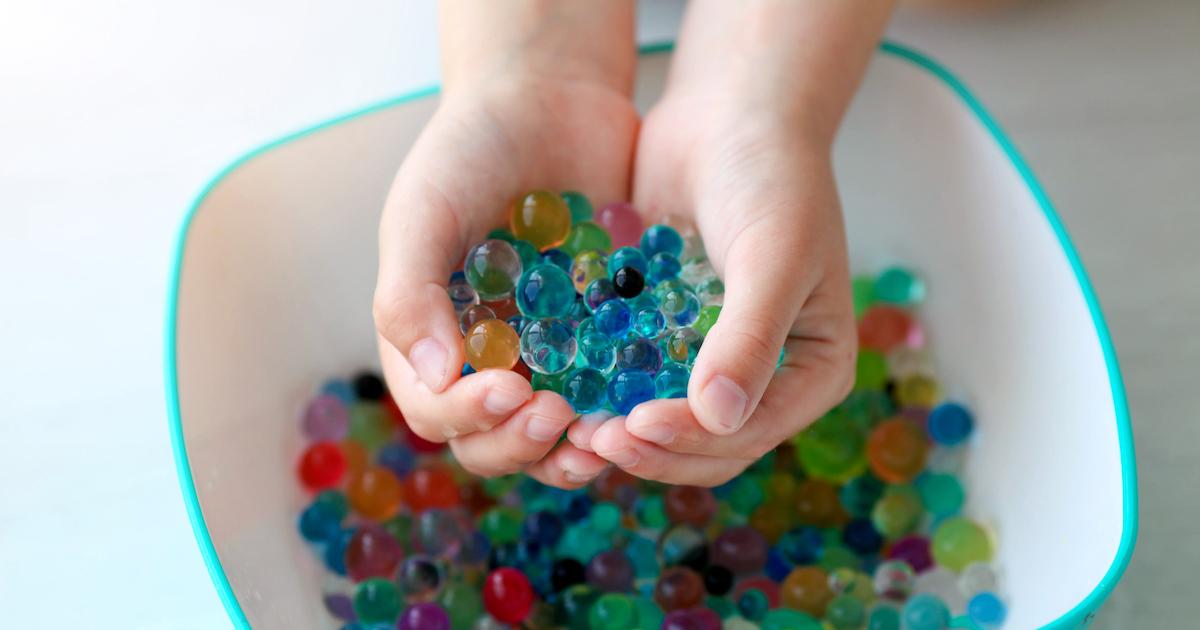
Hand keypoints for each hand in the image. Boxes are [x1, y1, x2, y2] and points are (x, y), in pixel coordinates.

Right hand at [373, 71, 636, 486]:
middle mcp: (485, 358)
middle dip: (520, 443)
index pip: (436, 409)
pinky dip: (619, 409)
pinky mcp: (599, 338)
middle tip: (557, 416)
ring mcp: (545, 353)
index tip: (511, 388)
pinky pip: (607, 391)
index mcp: (430, 337)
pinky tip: (642, 402)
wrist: (548, 96)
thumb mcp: (424, 211)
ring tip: (598, 433)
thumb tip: (435, 379)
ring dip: (569, 448)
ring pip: (551, 433)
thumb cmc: (469, 149)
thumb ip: (410, 295)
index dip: (468, 415)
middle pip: (492, 439)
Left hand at [583, 87, 857, 485]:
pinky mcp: (667, 335)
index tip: (635, 427)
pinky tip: (561, 388)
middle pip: (707, 443)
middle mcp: (766, 377)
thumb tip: (719, 419)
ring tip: (570, 426)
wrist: (730, 113)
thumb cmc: (772, 177)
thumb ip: (750, 338)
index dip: (693, 442)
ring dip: (622, 431)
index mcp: (814, 371)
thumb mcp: (774, 255)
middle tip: (589, 440)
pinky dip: (604, 390)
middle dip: (652, 448)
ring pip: (667, 422)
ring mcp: (713, 358)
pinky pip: (634, 379)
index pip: (750, 433)